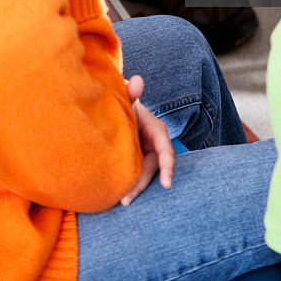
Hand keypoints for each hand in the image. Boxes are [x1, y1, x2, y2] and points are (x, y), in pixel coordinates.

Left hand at [120, 75, 173, 204]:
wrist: (113, 107)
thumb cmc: (120, 102)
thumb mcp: (124, 98)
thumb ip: (130, 92)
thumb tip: (136, 79)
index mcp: (154, 128)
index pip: (164, 148)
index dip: (167, 166)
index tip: (166, 182)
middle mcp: (153, 142)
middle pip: (153, 166)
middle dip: (143, 183)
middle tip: (126, 199)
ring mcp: (146, 151)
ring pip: (145, 172)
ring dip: (136, 187)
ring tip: (122, 201)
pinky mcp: (137, 158)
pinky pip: (137, 172)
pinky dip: (131, 183)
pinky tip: (120, 195)